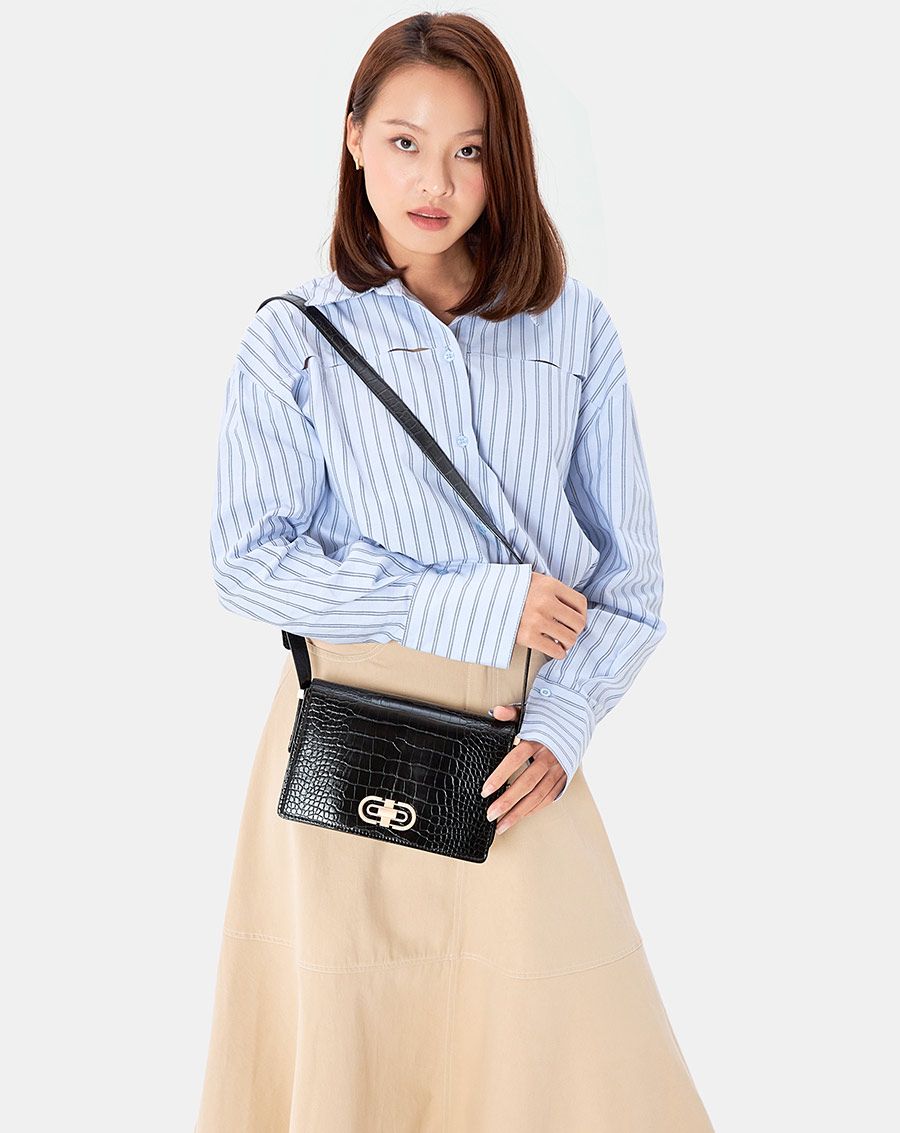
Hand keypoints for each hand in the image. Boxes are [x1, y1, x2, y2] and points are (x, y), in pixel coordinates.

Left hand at [481, 704, 566, 833]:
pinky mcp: (565, 776)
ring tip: (502, 825)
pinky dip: (535, 808)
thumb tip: (496, 712)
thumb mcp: (531, 710)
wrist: (581, 715)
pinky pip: (549, 796)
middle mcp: (549, 757)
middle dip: (507, 802)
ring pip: (538, 795)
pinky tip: (521, 816)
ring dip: (519, 812)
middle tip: (490, 815)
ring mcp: (559, 768)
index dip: (500, 776)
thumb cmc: (552, 715)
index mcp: (537, 740)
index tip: (485, 790)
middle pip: (526, 783)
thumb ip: (512, 713)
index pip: (515, 760)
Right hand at [516, 571, 587, 658]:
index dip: (581, 613)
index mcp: (549, 585)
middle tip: (568, 631)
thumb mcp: (533, 580)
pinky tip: (554, 649)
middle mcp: (545, 602)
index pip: (580, 603)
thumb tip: (574, 608)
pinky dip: (558, 653)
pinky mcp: (527, 636)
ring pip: (569, 638)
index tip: (575, 618)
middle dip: (575, 630)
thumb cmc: (510, 591)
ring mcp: (537, 620)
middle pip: (578, 623)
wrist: (483, 599)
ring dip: (567, 642)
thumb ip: (553, 590)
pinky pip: (555, 651)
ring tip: (560, 641)